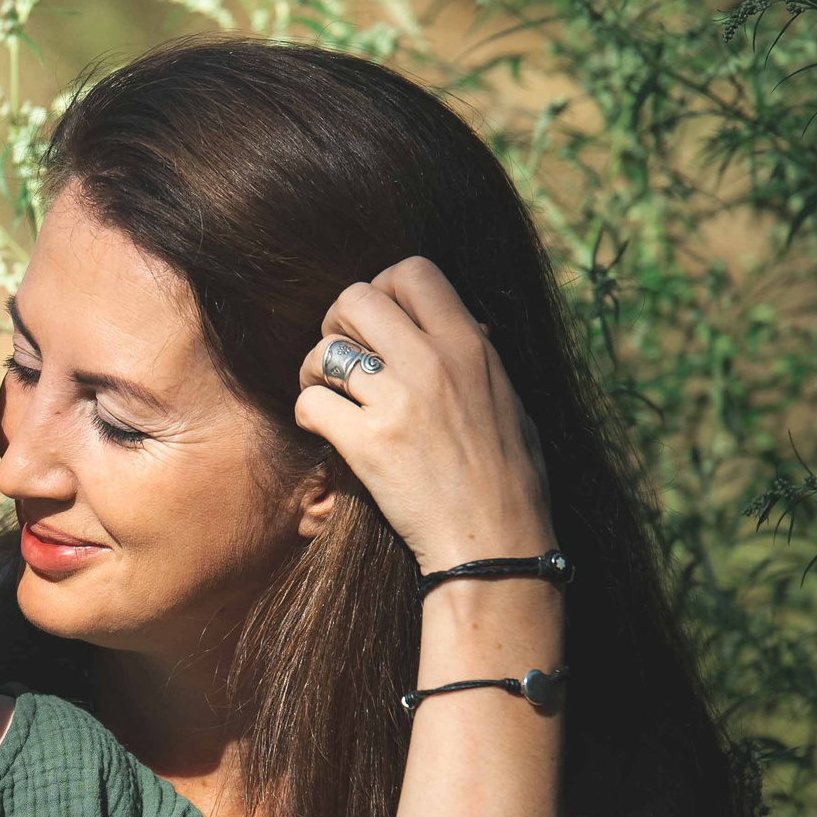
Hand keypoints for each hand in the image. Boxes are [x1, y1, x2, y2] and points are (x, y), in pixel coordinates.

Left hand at [293, 256, 553, 569]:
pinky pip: (310, 403)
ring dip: (314, 370)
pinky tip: (323, 430)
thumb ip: (479, 358)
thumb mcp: (510, 402)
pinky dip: (306, 414)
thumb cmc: (510, 479)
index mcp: (471, 346)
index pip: (413, 271)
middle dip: (338, 324)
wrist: (497, 545)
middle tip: (344, 359)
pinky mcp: (366, 444)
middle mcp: (433, 363)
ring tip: (327, 394)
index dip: (383, 288)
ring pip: (324, 350)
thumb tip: (468, 325)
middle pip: (355, 298)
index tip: (379, 323)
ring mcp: (398, 402)